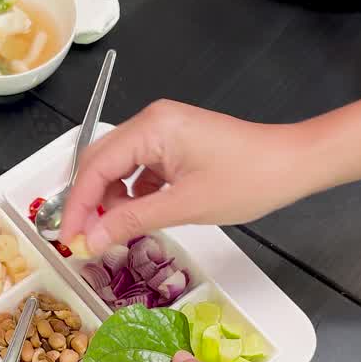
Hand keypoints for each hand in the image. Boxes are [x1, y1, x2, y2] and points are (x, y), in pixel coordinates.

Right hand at [61, 100, 329, 252]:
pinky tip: (135, 218)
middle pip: (100, 162)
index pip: (96, 166)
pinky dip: (132, 195)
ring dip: (110, 200)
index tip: (68, 237)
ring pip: (118, 168)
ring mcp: (164, 132)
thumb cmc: (248, 178)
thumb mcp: (184, 206)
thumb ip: (132, 221)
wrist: (292, 165)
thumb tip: (93, 238)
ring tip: (110, 232)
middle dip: (88, 202)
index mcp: (152, 127)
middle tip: (81, 239)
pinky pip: (139, 170)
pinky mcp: (175, 146)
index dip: (77, 205)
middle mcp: (152, 122)